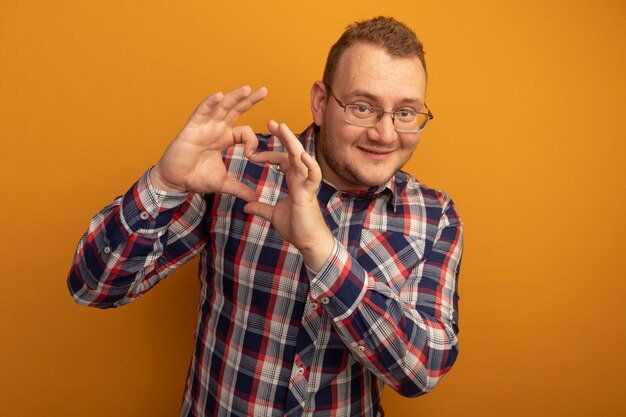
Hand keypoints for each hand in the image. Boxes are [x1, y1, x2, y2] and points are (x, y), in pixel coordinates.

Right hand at [150, 86, 267, 202]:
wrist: (175, 181)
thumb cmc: (195, 178)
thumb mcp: (222, 184)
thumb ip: (239, 189)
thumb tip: (255, 199)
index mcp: (224, 139)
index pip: (244, 132)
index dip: (252, 141)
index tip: (253, 156)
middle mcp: (215, 129)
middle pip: (235, 110)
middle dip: (249, 100)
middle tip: (265, 90)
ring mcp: (204, 126)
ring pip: (221, 107)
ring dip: (233, 97)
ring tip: (247, 89)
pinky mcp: (191, 128)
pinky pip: (201, 112)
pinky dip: (210, 103)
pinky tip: (219, 95)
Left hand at [245, 121, 334, 271]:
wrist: (308, 243)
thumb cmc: (296, 228)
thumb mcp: (273, 215)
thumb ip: (261, 208)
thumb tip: (247, 206)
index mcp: (294, 181)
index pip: (281, 160)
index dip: (268, 154)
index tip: (252, 154)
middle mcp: (301, 179)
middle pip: (292, 152)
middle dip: (283, 137)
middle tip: (271, 122)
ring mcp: (307, 184)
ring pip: (301, 157)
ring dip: (292, 142)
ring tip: (283, 128)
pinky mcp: (310, 193)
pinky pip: (312, 176)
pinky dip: (309, 165)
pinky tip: (301, 155)